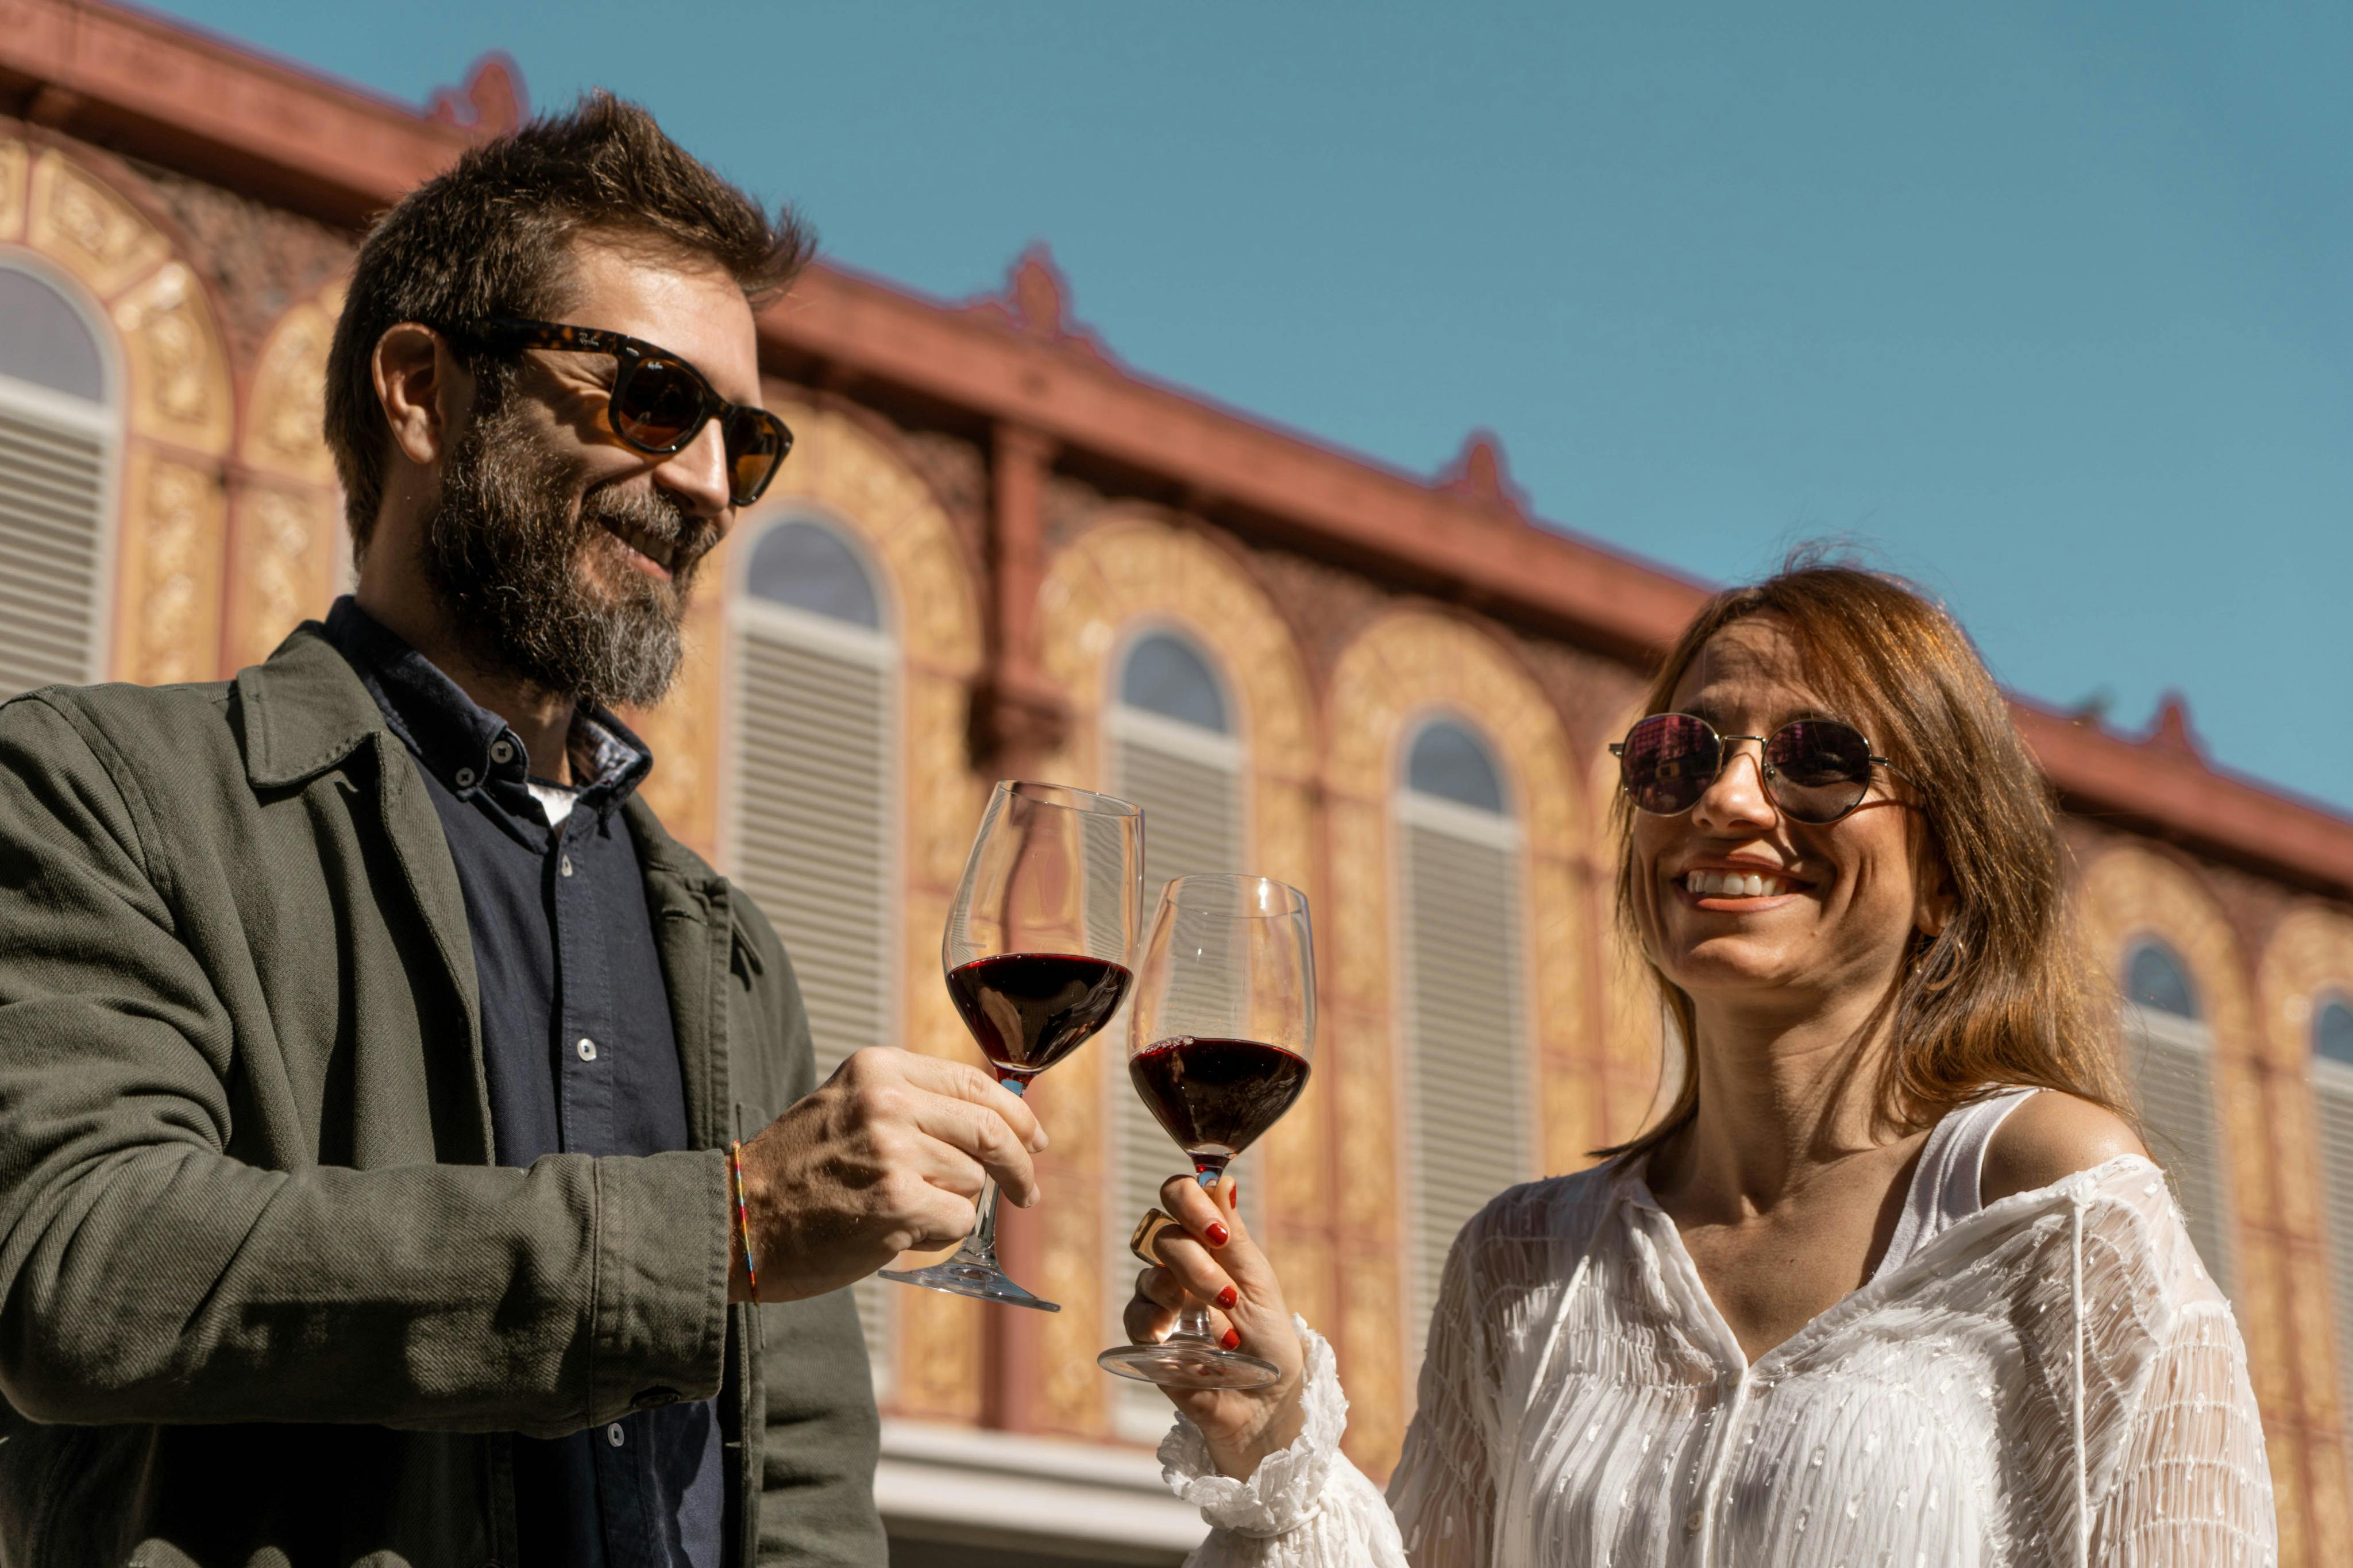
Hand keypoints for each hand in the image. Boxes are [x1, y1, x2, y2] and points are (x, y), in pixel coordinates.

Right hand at [733, 1047, 1046, 1301]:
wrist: (738, 1219)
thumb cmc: (795, 1171)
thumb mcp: (848, 1105)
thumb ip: (913, 1102)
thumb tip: (995, 1121)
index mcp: (879, 1069)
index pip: (976, 1081)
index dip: (1017, 1114)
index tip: (1035, 1138)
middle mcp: (888, 1102)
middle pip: (991, 1129)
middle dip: (1020, 1164)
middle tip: (1026, 1190)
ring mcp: (893, 1152)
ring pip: (973, 1180)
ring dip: (953, 1204)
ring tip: (905, 1211)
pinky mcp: (896, 1203)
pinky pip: (957, 1220)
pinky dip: (939, 1234)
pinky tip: (899, 1233)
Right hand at [1122, 1173, 1305, 1478]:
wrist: (1269, 1406)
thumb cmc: (1271, 1344)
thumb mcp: (1260, 1285)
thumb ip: (1234, 1236)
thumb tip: (1222, 1177)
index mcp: (1209, 1243)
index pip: (1180, 1197)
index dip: (1189, 1200)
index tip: (1217, 1228)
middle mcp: (1180, 1265)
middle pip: (1162, 1231)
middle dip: (1195, 1258)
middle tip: (1227, 1293)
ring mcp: (1161, 1301)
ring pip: (1148, 1271)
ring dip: (1185, 1289)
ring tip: (1222, 1323)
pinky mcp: (1148, 1339)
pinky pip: (1135, 1315)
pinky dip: (1156, 1321)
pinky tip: (1180, 1336)